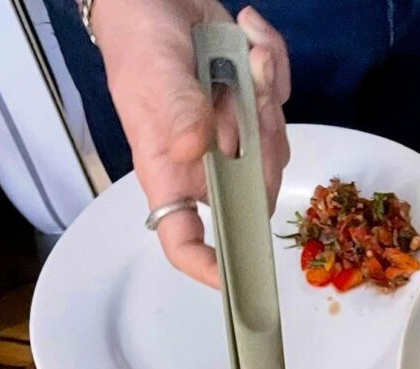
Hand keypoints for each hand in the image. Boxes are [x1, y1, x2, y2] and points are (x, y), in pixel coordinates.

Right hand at [93, 0, 289, 287]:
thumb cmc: (139, 44)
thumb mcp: (153, 76)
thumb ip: (178, 111)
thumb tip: (197, 148)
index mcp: (172, 174)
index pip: (183, 240)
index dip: (207, 266)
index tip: (231, 279)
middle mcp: (205, 166)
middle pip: (253, 190)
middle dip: (263, 144)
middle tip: (249, 90)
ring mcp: (233, 135)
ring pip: (274, 144)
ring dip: (268, 98)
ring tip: (244, 55)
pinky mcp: (253, 104)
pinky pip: (281, 99)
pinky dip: (273, 65)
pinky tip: (250, 37)